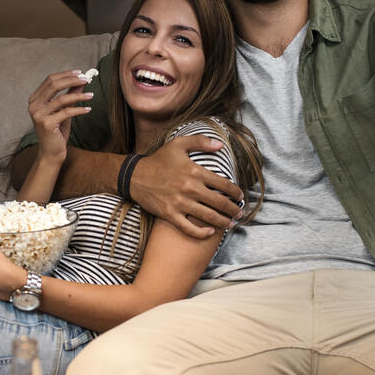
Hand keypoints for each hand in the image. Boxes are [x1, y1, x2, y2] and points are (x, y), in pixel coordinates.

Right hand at [27, 70, 93, 163]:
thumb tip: (80, 81)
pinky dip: (79, 109)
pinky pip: (66, 112)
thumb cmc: (57, 132)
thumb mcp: (64, 110)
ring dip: (79, 95)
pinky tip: (88, 109)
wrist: (51, 153)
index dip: (66, 75)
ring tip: (91, 95)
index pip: (50, 80)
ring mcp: (38, 115)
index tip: (80, 73)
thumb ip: (70, 95)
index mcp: (35, 100)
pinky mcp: (46, 124)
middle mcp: (34, 106)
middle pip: (53, 85)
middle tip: (86, 79)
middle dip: (71, 80)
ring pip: (61, 99)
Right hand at [129, 135, 243, 238]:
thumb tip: (220, 145)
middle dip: (233, 209)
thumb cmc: (158, 160)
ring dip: (223, 222)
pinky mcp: (169, 214)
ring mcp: (180, 203)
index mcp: (194, 171)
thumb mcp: (178, 144)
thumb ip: (200, 141)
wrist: (135, 176)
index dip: (236, 192)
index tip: (240, 196)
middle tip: (239, 213)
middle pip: (219, 202)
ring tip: (231, 224)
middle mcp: (190, 188)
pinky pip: (189, 228)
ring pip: (208, 217)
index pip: (223, 184)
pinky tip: (210, 232)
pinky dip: (202, 233)